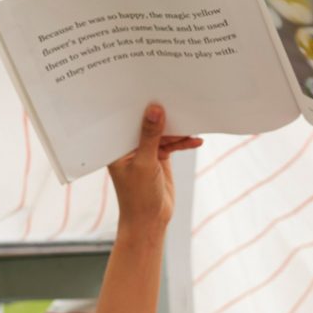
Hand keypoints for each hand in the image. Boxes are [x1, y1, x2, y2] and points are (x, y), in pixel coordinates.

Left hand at [107, 103, 202, 227]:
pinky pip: (172, 145)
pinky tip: (196, 140)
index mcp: (116, 146)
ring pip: (161, 134)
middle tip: (176, 99)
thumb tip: (154, 109)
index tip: (151, 91)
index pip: (126, 120)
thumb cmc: (138, 196)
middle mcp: (129, 147)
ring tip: (192, 119)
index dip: (138, 106)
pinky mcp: (158, 158)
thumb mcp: (145, 163)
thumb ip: (150, 136)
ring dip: (176, 130)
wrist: (150, 221)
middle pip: (146, 124)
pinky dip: (183, 142)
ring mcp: (145, 152)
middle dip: (160, 115)